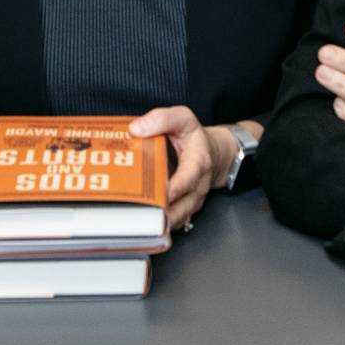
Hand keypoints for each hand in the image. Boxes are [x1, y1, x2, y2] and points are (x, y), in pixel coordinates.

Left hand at [128, 106, 231, 230]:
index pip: (187, 180)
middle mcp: (197, 187)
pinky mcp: (183, 210)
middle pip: (180, 208)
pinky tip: (137, 222)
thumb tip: (136, 129)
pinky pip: (170, 223)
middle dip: (158, 213)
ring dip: (155, 222)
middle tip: (136, 213)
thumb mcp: (182, 119)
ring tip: (132, 221)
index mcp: (198, 163)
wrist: (212, 153)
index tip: (158, 195)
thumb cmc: (195, 138)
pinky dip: (156, 225)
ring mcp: (191, 202)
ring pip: (175, 220)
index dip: (173, 189)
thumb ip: (161, 119)